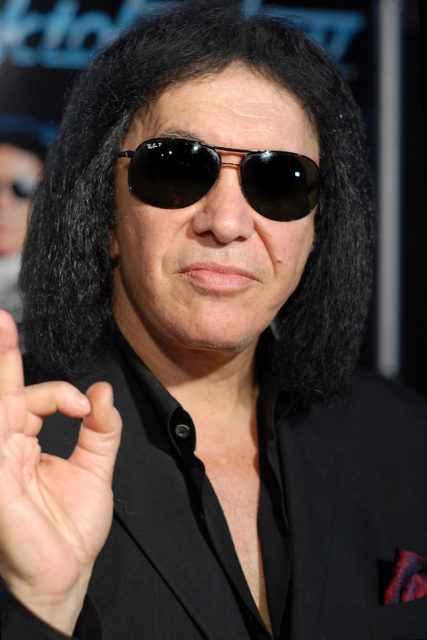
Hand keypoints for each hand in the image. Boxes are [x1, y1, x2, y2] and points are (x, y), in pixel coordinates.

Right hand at [0, 311, 121, 635]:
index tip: (82, 404)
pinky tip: (12, 394)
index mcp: (25, 445)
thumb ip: (100, 429)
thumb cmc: (71, 530)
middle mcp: (5, 447)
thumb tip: (103, 392)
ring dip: (2, 368)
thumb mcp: (95, 469)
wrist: (65, 573)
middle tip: (3, 318)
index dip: (56, 390)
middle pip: (3, 391)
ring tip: (3, 328)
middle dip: (2, 353)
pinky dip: (6, 404)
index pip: (30, 398)